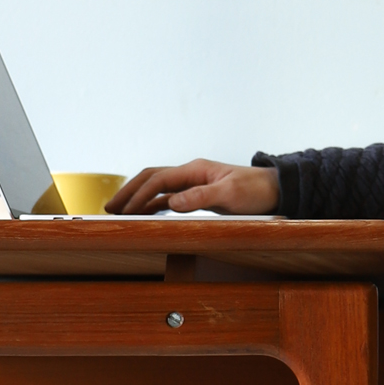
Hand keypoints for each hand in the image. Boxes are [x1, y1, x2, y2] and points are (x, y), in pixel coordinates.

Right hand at [105, 159, 279, 215]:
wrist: (274, 189)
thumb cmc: (255, 190)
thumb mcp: (229, 194)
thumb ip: (200, 197)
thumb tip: (172, 203)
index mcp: (195, 170)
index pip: (158, 181)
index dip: (140, 195)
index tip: (126, 210)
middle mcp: (190, 174)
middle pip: (151, 179)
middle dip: (128, 192)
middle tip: (109, 207)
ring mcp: (193, 184)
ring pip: (157, 188)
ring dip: (137, 199)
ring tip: (118, 211)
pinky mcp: (198, 195)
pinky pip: (169, 198)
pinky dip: (152, 205)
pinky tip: (143, 214)